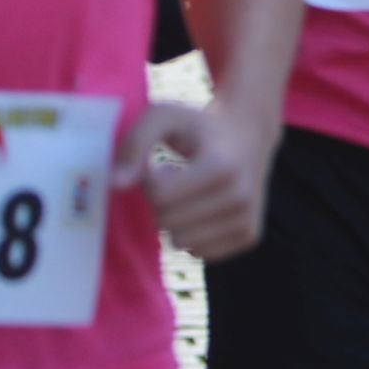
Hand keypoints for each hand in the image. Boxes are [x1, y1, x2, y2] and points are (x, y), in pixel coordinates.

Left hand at [112, 101, 278, 262]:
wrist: (249, 133)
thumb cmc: (199, 126)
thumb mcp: (165, 117)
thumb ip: (136, 143)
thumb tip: (118, 184)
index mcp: (222, 168)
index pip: (159, 196)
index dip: (149, 180)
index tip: (163, 166)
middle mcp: (240, 197)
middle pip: (167, 222)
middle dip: (160, 202)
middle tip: (176, 180)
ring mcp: (247, 219)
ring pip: (181, 242)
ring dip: (176, 220)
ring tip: (190, 194)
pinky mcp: (250, 236)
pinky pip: (200, 252)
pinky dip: (194, 233)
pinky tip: (204, 209)